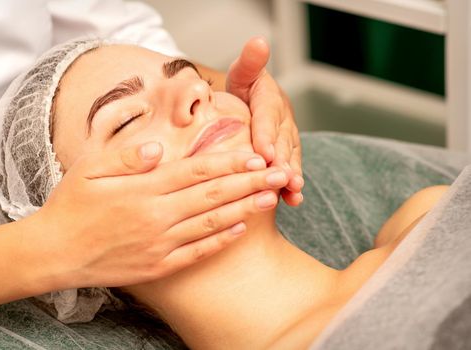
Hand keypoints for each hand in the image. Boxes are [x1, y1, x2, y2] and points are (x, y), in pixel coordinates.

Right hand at [29, 142, 288, 289]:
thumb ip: (126, 154)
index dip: (231, 162)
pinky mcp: (159, 267)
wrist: (54, 253)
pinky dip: (221, 240)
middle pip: (214, 195)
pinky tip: (241, 229)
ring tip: (272, 198)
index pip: (197, 170)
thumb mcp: (89, 168)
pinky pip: (197, 253)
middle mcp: (158, 215)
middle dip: (252, 182)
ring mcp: (160, 243)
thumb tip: (161, 148)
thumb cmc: (70, 205)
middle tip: (282, 173)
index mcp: (144, 188)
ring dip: (246, 209)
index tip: (257, 155)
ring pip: (212, 222)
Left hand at [227, 37, 303, 205]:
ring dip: (292, 175)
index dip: (267, 135)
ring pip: (290, 158)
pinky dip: (292, 186)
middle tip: (283, 178)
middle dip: (283, 161)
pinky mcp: (287, 155)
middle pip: (283, 143)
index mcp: (269, 100)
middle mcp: (283, 121)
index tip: (265, 152)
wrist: (253, 102)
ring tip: (292, 191)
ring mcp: (287, 139)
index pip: (268, 117)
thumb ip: (250, 62)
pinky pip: (290, 169)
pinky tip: (293, 201)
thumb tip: (258, 41)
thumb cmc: (244, 89)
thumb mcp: (243, 73)